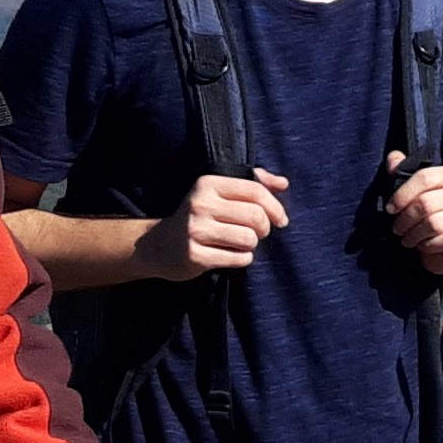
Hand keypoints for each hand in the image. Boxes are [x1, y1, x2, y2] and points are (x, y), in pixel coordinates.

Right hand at [147, 169, 290, 280]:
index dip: (275, 206)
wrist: (159, 245)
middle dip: (264, 228)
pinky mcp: (194, 255)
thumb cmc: (199, 216)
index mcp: (208, 184)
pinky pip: (238, 258)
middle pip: (255, 216)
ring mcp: (195, 230)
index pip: (255, 191)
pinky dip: (242, 259)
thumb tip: (283, 183)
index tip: (281, 219)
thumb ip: (252, 184)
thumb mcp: (219, 193)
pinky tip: (230, 255)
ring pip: (249, 239)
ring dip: (251, 245)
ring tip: (240, 244)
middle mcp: (200, 204)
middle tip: (258, 233)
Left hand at [383, 154, 442, 270]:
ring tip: (407, 239)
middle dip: (405, 219)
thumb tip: (393, 157)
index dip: (403, 194)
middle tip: (397, 229)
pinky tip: (424, 246)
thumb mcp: (413, 194)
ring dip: (414, 235)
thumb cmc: (430, 216)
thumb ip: (402, 174)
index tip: (390, 209)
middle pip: (427, 203)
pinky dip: (429, 246)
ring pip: (435, 224)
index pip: (425, 177)